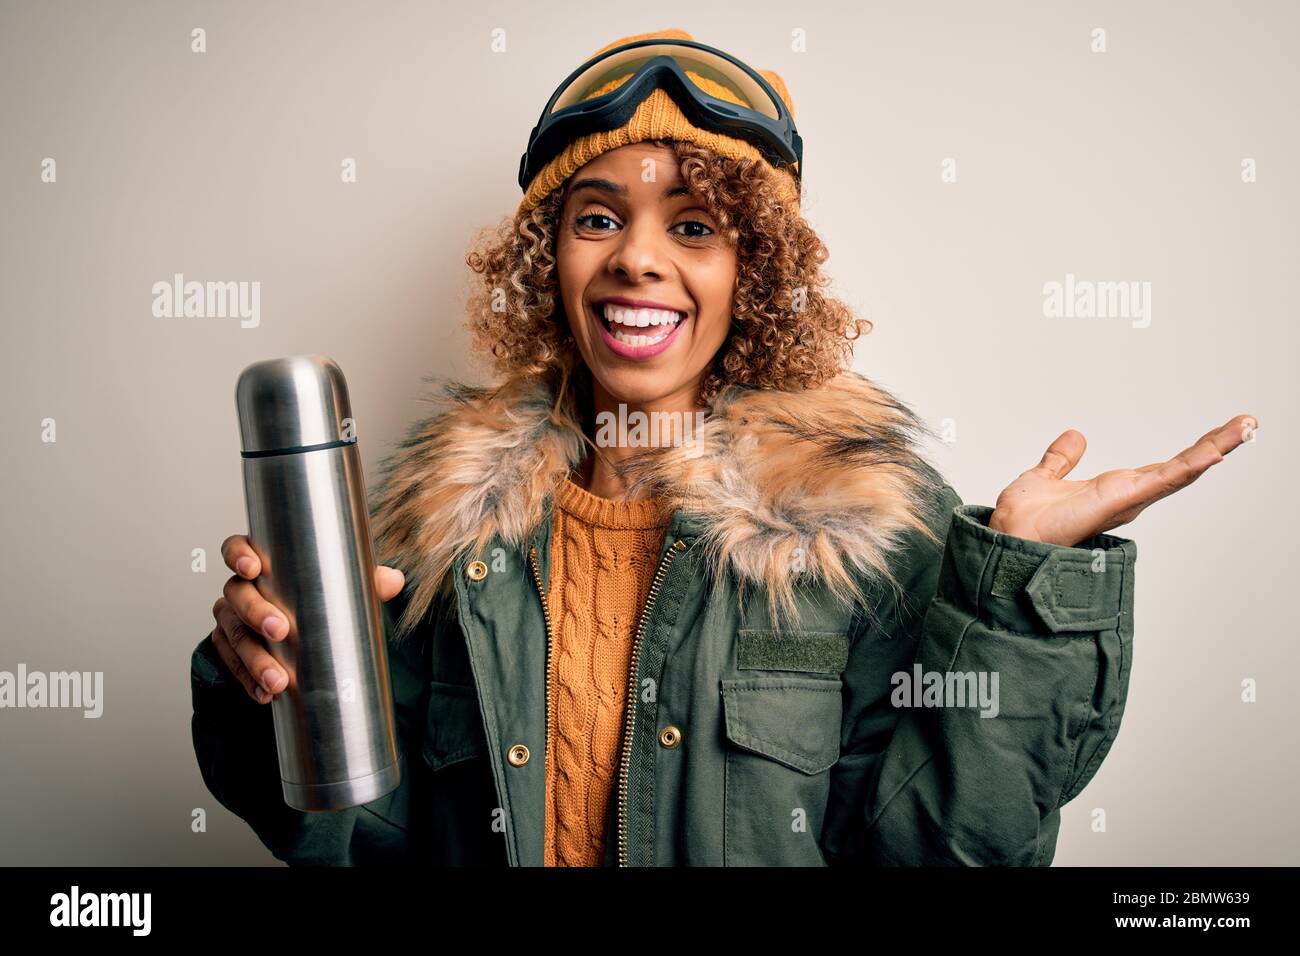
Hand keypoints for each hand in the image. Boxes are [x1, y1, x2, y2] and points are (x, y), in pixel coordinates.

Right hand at [209, 534, 404, 703]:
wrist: (298, 632)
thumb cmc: (316, 597)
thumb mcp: (340, 587)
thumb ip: (364, 581)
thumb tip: (394, 580)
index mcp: (262, 563)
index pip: (237, 549)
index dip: (239, 555)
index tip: (253, 568)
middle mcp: (240, 589)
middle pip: (237, 595)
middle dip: (256, 613)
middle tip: (280, 630)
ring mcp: (231, 619)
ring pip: (234, 635)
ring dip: (255, 659)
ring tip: (278, 680)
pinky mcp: (228, 648)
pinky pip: (232, 664)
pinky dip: (248, 680)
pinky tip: (265, 694)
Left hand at [988, 414, 1258, 546]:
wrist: (1009, 537)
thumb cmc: (1024, 522)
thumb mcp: (1046, 477)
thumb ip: (1061, 459)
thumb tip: (1075, 436)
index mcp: (1114, 489)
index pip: (1162, 467)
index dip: (1192, 451)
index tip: (1218, 434)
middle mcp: (1127, 496)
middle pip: (1182, 468)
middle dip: (1216, 446)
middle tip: (1247, 423)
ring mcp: (1128, 500)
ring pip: (1181, 471)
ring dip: (1215, 448)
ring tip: (1245, 427)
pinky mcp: (1122, 501)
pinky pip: (1162, 480)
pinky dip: (1190, 465)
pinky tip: (1215, 451)